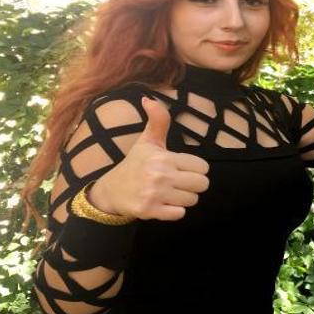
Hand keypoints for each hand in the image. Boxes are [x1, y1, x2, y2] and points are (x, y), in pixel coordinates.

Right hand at [89, 97, 209, 220]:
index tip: (183, 169)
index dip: (196, 169)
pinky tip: (165, 204)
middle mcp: (160, 175)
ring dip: (185, 198)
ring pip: (192, 200)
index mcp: (163, 157)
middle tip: (180, 183)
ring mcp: (155, 195)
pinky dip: (175, 211)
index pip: (202, 167)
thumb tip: (149, 99)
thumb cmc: (135, 164)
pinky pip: (180, 214)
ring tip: (171, 193)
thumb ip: (158, 121)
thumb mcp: (147, 141)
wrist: (110, 191)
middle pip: (202, 184)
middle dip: (194, 185)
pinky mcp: (150, 211)